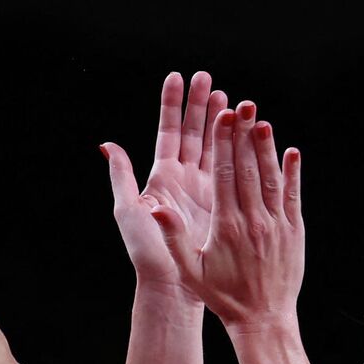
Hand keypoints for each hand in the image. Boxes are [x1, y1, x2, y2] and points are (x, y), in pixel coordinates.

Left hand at [102, 72, 229, 296]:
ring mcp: (208, 192)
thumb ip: (122, 177)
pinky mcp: (226, 206)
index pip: (169, 131)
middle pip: (195, 134)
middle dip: (203, 106)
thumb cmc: (148, 253)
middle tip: (211, 78)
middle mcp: (185, 180)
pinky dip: (244, 154)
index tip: (178, 77)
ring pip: (218, 150)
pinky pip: (237, 174)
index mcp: (162, 176)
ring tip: (237, 101)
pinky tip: (255, 138)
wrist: (175, 286)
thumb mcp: (129, 212)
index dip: (173, 105)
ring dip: (226, 125)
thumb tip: (108, 145)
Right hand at [154, 104, 303, 331]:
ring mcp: (277, 226)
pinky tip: (291, 152)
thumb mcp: (189, 269)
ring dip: (267, 148)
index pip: (223, 174)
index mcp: (225, 225)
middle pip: (248, 169)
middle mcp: (253, 221)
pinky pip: (293, 197)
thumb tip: (153, 208)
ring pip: (272, 179)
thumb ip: (171, 236)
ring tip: (262, 120)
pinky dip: (293, 174)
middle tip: (243, 105)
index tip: (222, 118)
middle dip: (244, 135)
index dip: (223, 143)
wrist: (263, 319)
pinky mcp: (294, 233)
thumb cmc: (222, 296)